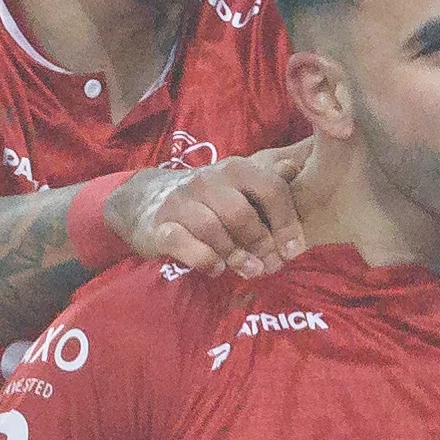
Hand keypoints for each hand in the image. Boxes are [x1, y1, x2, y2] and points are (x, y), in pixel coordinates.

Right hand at [105, 138, 313, 276]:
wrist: (144, 202)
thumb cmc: (206, 199)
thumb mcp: (237, 185)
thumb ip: (267, 180)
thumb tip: (295, 168)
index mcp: (235, 169)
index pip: (270, 189)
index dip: (286, 223)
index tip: (293, 251)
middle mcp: (207, 180)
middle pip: (242, 213)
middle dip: (261, 244)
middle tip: (271, 266)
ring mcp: (180, 202)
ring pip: (213, 229)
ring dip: (236, 255)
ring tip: (249, 271)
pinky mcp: (159, 226)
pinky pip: (183, 244)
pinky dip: (204, 259)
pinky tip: (217, 269)